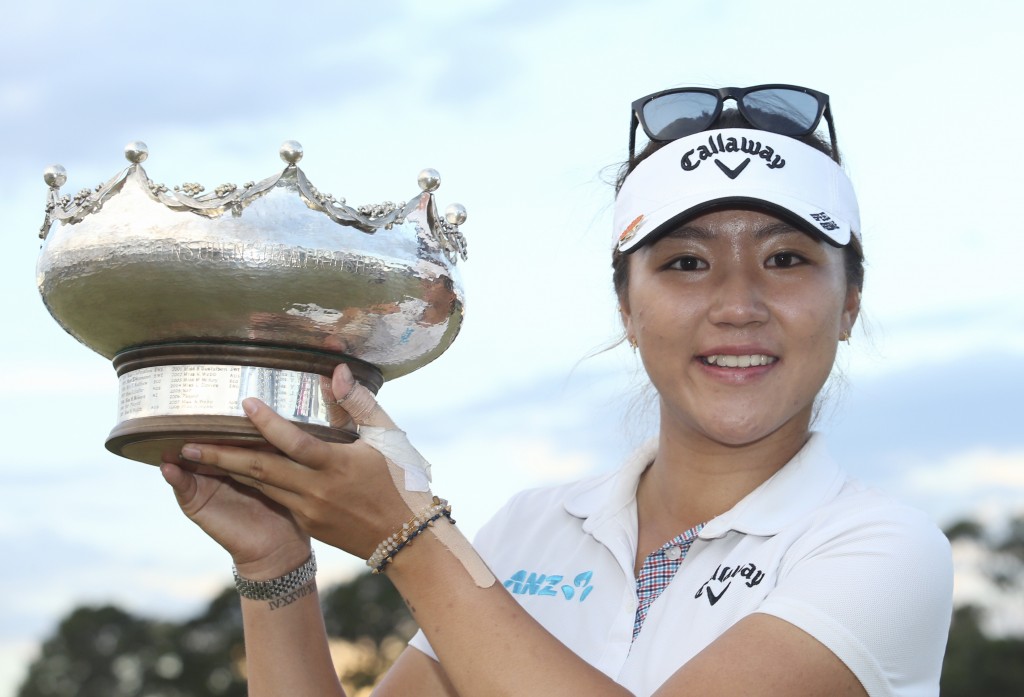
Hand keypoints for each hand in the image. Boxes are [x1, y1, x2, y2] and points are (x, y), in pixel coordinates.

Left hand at [169, 364, 429, 561]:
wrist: (409, 539)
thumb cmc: (404, 481)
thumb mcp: (388, 438)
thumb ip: (358, 403)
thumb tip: (336, 371)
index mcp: (337, 466)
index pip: (293, 442)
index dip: (267, 423)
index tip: (244, 404)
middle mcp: (317, 491)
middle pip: (260, 470)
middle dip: (221, 456)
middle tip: (186, 444)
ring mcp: (310, 511)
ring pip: (262, 486)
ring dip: (229, 471)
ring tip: (198, 455)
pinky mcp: (309, 525)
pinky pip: (276, 499)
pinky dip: (254, 484)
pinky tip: (238, 472)